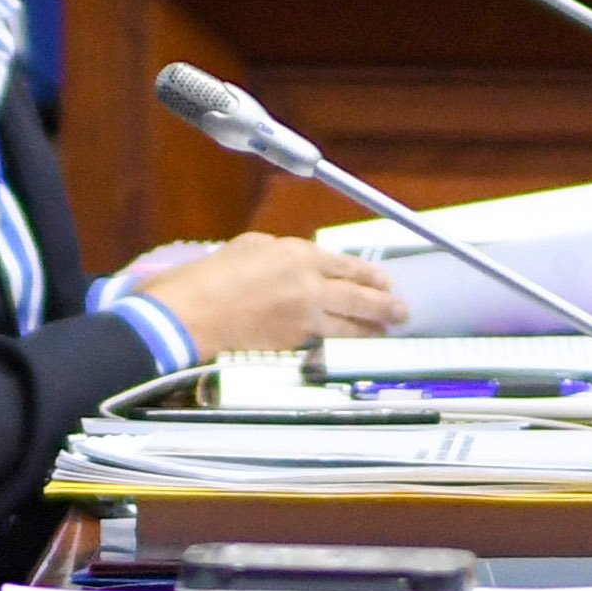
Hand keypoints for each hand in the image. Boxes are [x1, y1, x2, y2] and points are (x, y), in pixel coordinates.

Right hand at [142, 232, 405, 352]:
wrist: (190, 314)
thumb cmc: (207, 277)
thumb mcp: (248, 247)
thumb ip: (281, 253)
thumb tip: (300, 264)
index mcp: (297, 253)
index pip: (347, 264)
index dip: (370, 274)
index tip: (383, 280)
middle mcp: (308, 283)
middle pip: (359, 294)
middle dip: (384, 303)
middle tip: (401, 310)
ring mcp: (303, 314)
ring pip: (350, 323)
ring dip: (372, 328)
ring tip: (387, 330)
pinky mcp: (292, 341)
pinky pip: (325, 340)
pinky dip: (343, 342)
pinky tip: (352, 343)